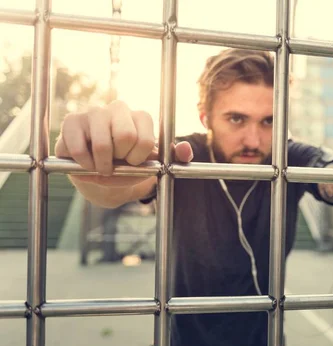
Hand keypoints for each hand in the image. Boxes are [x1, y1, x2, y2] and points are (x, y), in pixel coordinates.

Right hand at [55, 100, 192, 187]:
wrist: (100, 175)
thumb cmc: (128, 165)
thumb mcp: (154, 163)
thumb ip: (175, 157)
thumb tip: (186, 150)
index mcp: (141, 117)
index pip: (145, 140)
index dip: (139, 159)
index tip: (134, 161)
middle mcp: (118, 108)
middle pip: (126, 137)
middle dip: (121, 159)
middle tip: (117, 162)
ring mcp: (93, 112)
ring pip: (103, 145)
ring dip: (103, 165)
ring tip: (103, 165)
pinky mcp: (71, 121)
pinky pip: (79, 149)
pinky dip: (85, 165)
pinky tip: (87, 163)